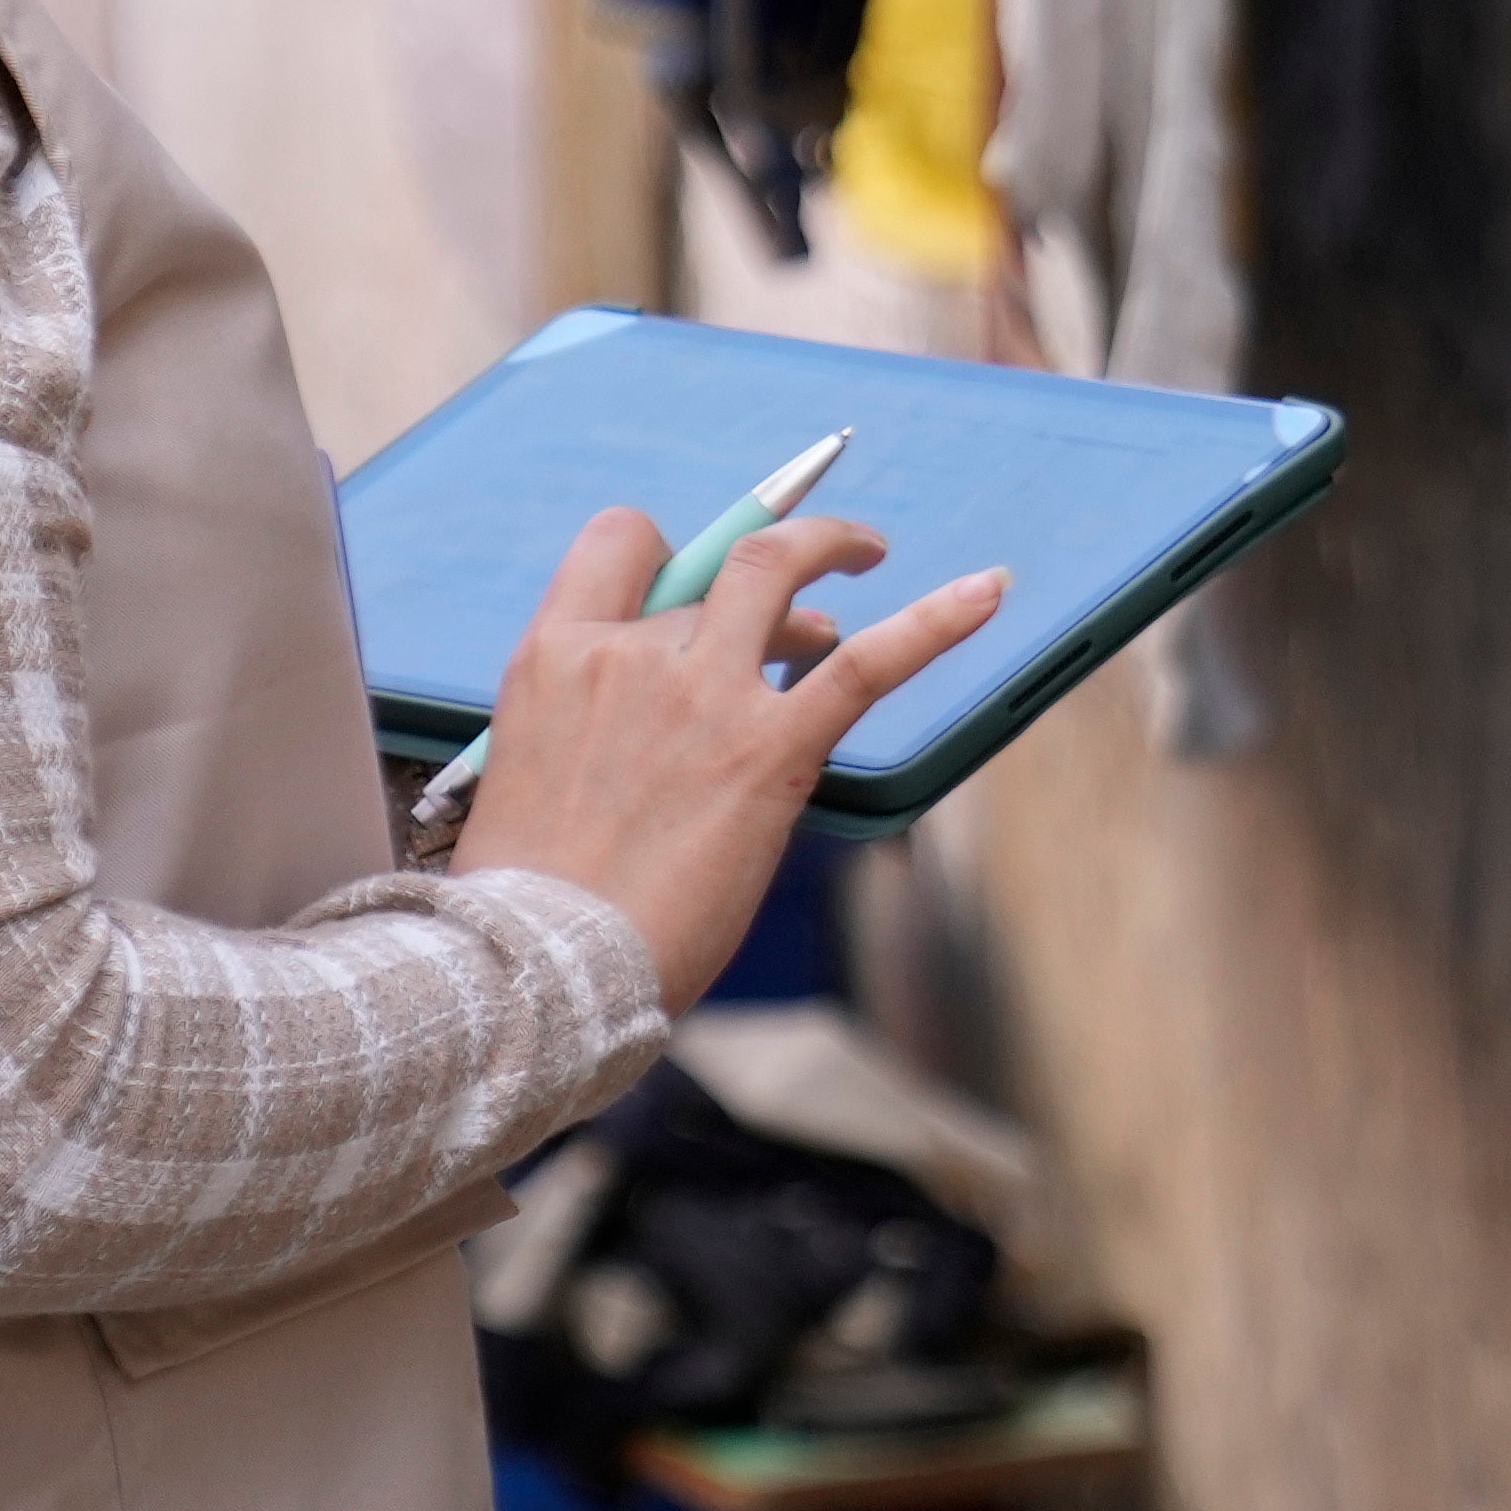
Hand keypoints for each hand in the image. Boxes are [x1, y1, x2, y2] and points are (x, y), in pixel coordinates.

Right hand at [450, 504, 1012, 1005]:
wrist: (543, 965)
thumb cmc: (530, 900)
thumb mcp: (526, 774)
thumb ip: (586, 724)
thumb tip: (651, 722)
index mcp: (555, 659)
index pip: (620, 544)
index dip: (670, 550)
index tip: (698, 575)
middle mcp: (630, 656)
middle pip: (717, 569)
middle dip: (774, 567)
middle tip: (813, 578)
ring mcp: (703, 695)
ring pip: (782, 583)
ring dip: (828, 566)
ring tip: (851, 599)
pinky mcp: (770, 749)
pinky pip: (865, 665)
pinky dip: (934, 621)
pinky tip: (984, 592)